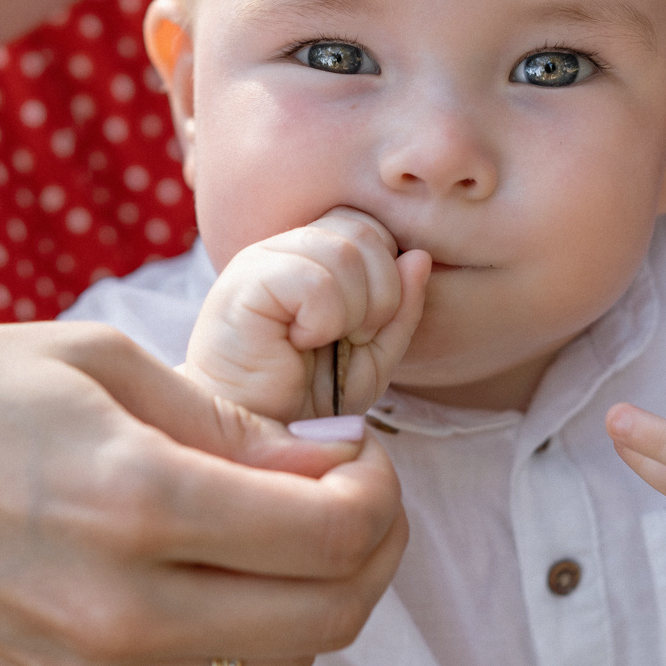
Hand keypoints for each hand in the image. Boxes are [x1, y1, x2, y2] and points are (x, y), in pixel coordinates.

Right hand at [0, 314, 406, 665]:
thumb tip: (339, 463)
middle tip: (347, 497)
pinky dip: (212, 637)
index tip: (356, 455)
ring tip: (264, 531)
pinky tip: (172, 575)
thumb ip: (237, 427)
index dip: (379, 492)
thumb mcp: (110, 364)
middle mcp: (116, 616)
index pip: (340, 537)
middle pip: (328, 619)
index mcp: (137, 504)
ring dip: (298, 601)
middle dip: (368, 553)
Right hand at [186, 207, 431, 421]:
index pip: (372, 227)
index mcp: (315, 255)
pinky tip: (298, 342)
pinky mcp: (245, 282)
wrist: (257, 438)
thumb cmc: (307, 399)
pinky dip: (323, 320)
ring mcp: (262, 259)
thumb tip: (419, 256)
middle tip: (353, 338)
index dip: (389, 274)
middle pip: (365, 231)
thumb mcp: (373, 357)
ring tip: (323, 341)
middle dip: (382, 293)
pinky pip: (315, 280)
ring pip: (345, 252)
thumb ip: (401, 309)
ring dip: (353, 311)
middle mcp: (287, 247)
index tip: (370, 328)